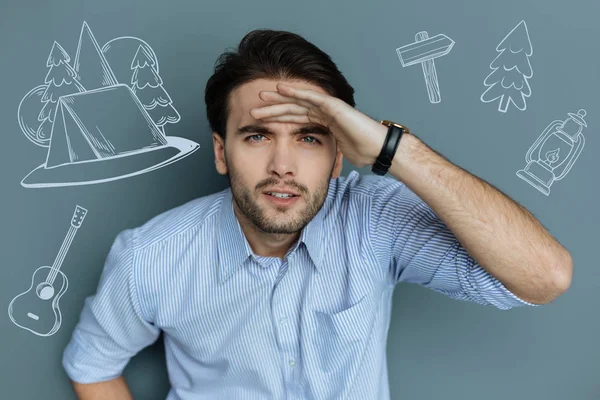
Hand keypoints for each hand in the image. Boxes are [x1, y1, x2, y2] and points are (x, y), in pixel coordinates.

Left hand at [249, 82, 386, 167]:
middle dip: (272, 108)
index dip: (277, 119)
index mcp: (323, 123)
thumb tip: (314, 167)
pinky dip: (295, 92)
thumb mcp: (335, 154)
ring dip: (278, 99)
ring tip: (260, 97)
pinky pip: (311, 97)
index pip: (295, 119)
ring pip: (298, 101)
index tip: (260, 122)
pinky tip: (280, 88)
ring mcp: (328, 107)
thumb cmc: (363, 152)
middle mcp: (324, 112)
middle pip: (292, 109)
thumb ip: (323, 153)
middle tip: (253, 110)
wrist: (377, 149)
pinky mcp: (333, 105)